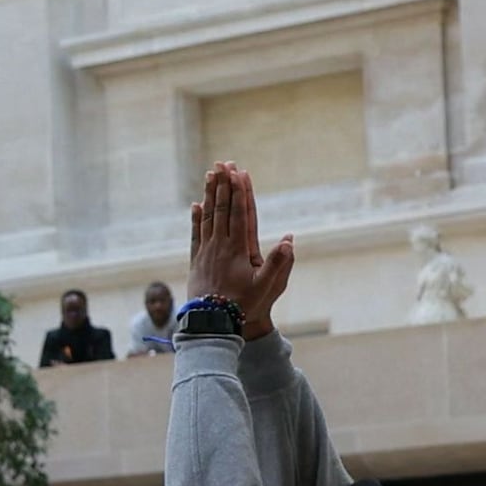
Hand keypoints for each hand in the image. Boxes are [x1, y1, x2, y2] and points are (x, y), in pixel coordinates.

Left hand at [184, 162, 291, 329]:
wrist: (213, 322)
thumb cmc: (243, 305)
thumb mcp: (266, 286)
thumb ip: (279, 263)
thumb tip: (289, 239)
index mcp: (238, 248)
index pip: (239, 213)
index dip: (239, 191)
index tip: (238, 172)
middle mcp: (220, 245)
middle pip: (221, 208)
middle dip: (223, 184)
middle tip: (222, 163)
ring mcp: (206, 252)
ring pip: (208, 216)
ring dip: (209, 194)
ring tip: (210, 174)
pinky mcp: (197, 260)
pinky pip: (196, 234)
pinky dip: (197, 218)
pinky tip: (196, 205)